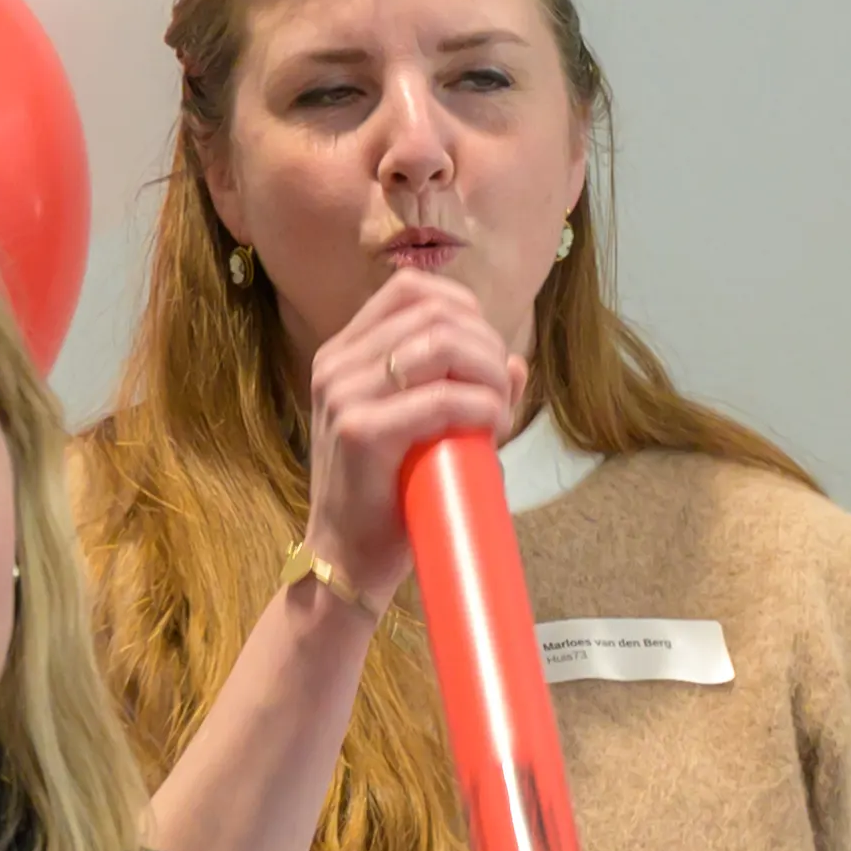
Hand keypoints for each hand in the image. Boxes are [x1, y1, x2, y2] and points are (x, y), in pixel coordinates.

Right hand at [302, 273, 525, 605]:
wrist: (347, 560)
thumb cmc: (388, 497)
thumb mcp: (424, 431)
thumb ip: (464, 391)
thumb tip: (514, 362)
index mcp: (344, 353)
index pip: (410, 290)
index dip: (465, 310)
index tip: (488, 355)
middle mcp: (336, 364)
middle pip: (433, 310)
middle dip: (486, 343)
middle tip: (502, 392)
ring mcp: (343, 394)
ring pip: (440, 344)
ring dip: (488, 373)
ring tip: (499, 414)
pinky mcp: (360, 431)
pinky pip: (440, 398)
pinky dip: (482, 407)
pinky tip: (494, 428)